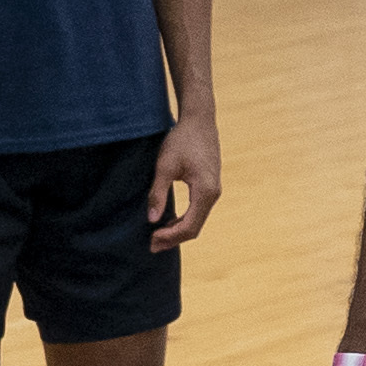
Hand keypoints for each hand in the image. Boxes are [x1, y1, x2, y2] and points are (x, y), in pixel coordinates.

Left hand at [149, 109, 221, 244]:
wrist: (199, 120)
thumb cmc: (182, 140)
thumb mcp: (165, 166)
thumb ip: (158, 193)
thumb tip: (151, 220)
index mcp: (205, 191)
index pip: (189, 226)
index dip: (170, 237)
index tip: (151, 239)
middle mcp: (213, 194)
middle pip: (195, 228)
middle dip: (173, 239)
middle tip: (152, 246)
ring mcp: (213, 191)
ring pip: (197, 221)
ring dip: (178, 231)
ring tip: (157, 236)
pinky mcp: (209, 186)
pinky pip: (198, 211)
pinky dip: (184, 220)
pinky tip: (168, 221)